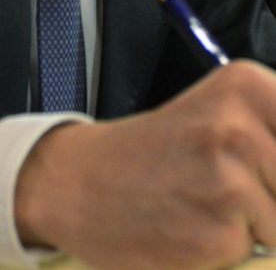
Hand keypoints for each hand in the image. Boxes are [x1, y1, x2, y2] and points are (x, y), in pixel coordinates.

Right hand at [15, 61, 275, 268]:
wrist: (78, 181)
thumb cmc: (145, 152)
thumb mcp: (215, 116)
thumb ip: (271, 134)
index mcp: (244, 85)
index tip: (262, 165)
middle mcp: (237, 123)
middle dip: (272, 190)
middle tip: (220, 182)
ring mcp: (226, 176)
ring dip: (255, 223)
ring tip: (202, 202)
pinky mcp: (215, 231)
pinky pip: (257, 248)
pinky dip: (229, 245)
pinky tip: (190, 224)